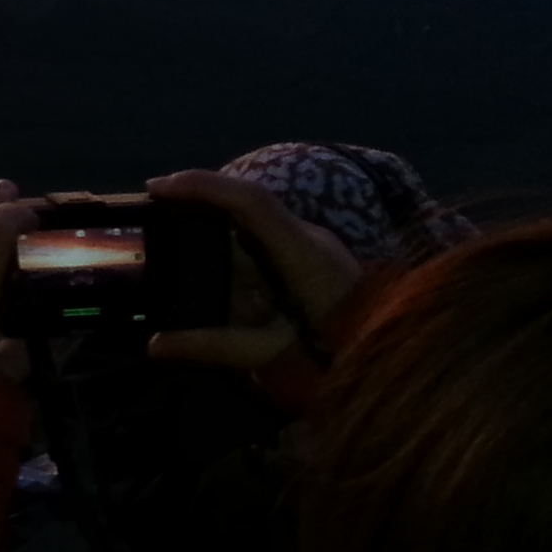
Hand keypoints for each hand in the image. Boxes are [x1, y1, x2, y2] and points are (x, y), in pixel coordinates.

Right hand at [142, 168, 365, 371]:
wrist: (396, 366)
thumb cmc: (338, 357)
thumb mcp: (272, 355)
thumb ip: (213, 345)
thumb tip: (154, 346)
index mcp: (302, 253)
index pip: (250, 200)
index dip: (202, 185)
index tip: (156, 188)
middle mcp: (308, 240)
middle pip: (243, 212)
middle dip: (198, 219)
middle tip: (154, 228)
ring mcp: (315, 248)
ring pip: (251, 235)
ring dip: (219, 255)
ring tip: (188, 277)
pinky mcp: (315, 261)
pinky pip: (266, 252)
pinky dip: (239, 269)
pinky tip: (226, 295)